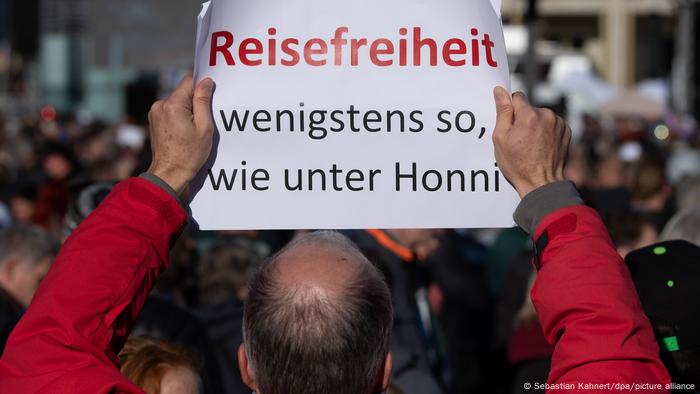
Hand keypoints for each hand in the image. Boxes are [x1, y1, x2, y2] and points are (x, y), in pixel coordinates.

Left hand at [147, 76, 214, 194]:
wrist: (170, 173)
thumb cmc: (189, 154)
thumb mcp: (204, 127)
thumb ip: (203, 101)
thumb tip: (206, 82)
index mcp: (172, 105)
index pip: (189, 81)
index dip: (201, 87)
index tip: (209, 99)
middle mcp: (160, 105)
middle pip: (182, 93)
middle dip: (194, 102)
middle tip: (202, 120)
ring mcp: (154, 112)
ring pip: (176, 102)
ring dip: (186, 111)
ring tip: (192, 129)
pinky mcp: (153, 120)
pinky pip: (170, 111)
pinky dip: (179, 117)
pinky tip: (184, 132)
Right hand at [492, 87, 570, 198]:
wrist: (542, 182)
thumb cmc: (518, 163)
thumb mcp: (501, 138)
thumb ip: (502, 111)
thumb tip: (500, 90)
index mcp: (529, 115)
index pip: (517, 96)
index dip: (511, 110)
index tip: (510, 124)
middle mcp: (547, 114)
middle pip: (530, 107)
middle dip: (523, 118)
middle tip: (519, 139)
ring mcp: (559, 122)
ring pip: (541, 115)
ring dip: (536, 124)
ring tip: (531, 144)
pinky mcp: (566, 130)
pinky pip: (552, 123)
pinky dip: (546, 130)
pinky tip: (542, 145)